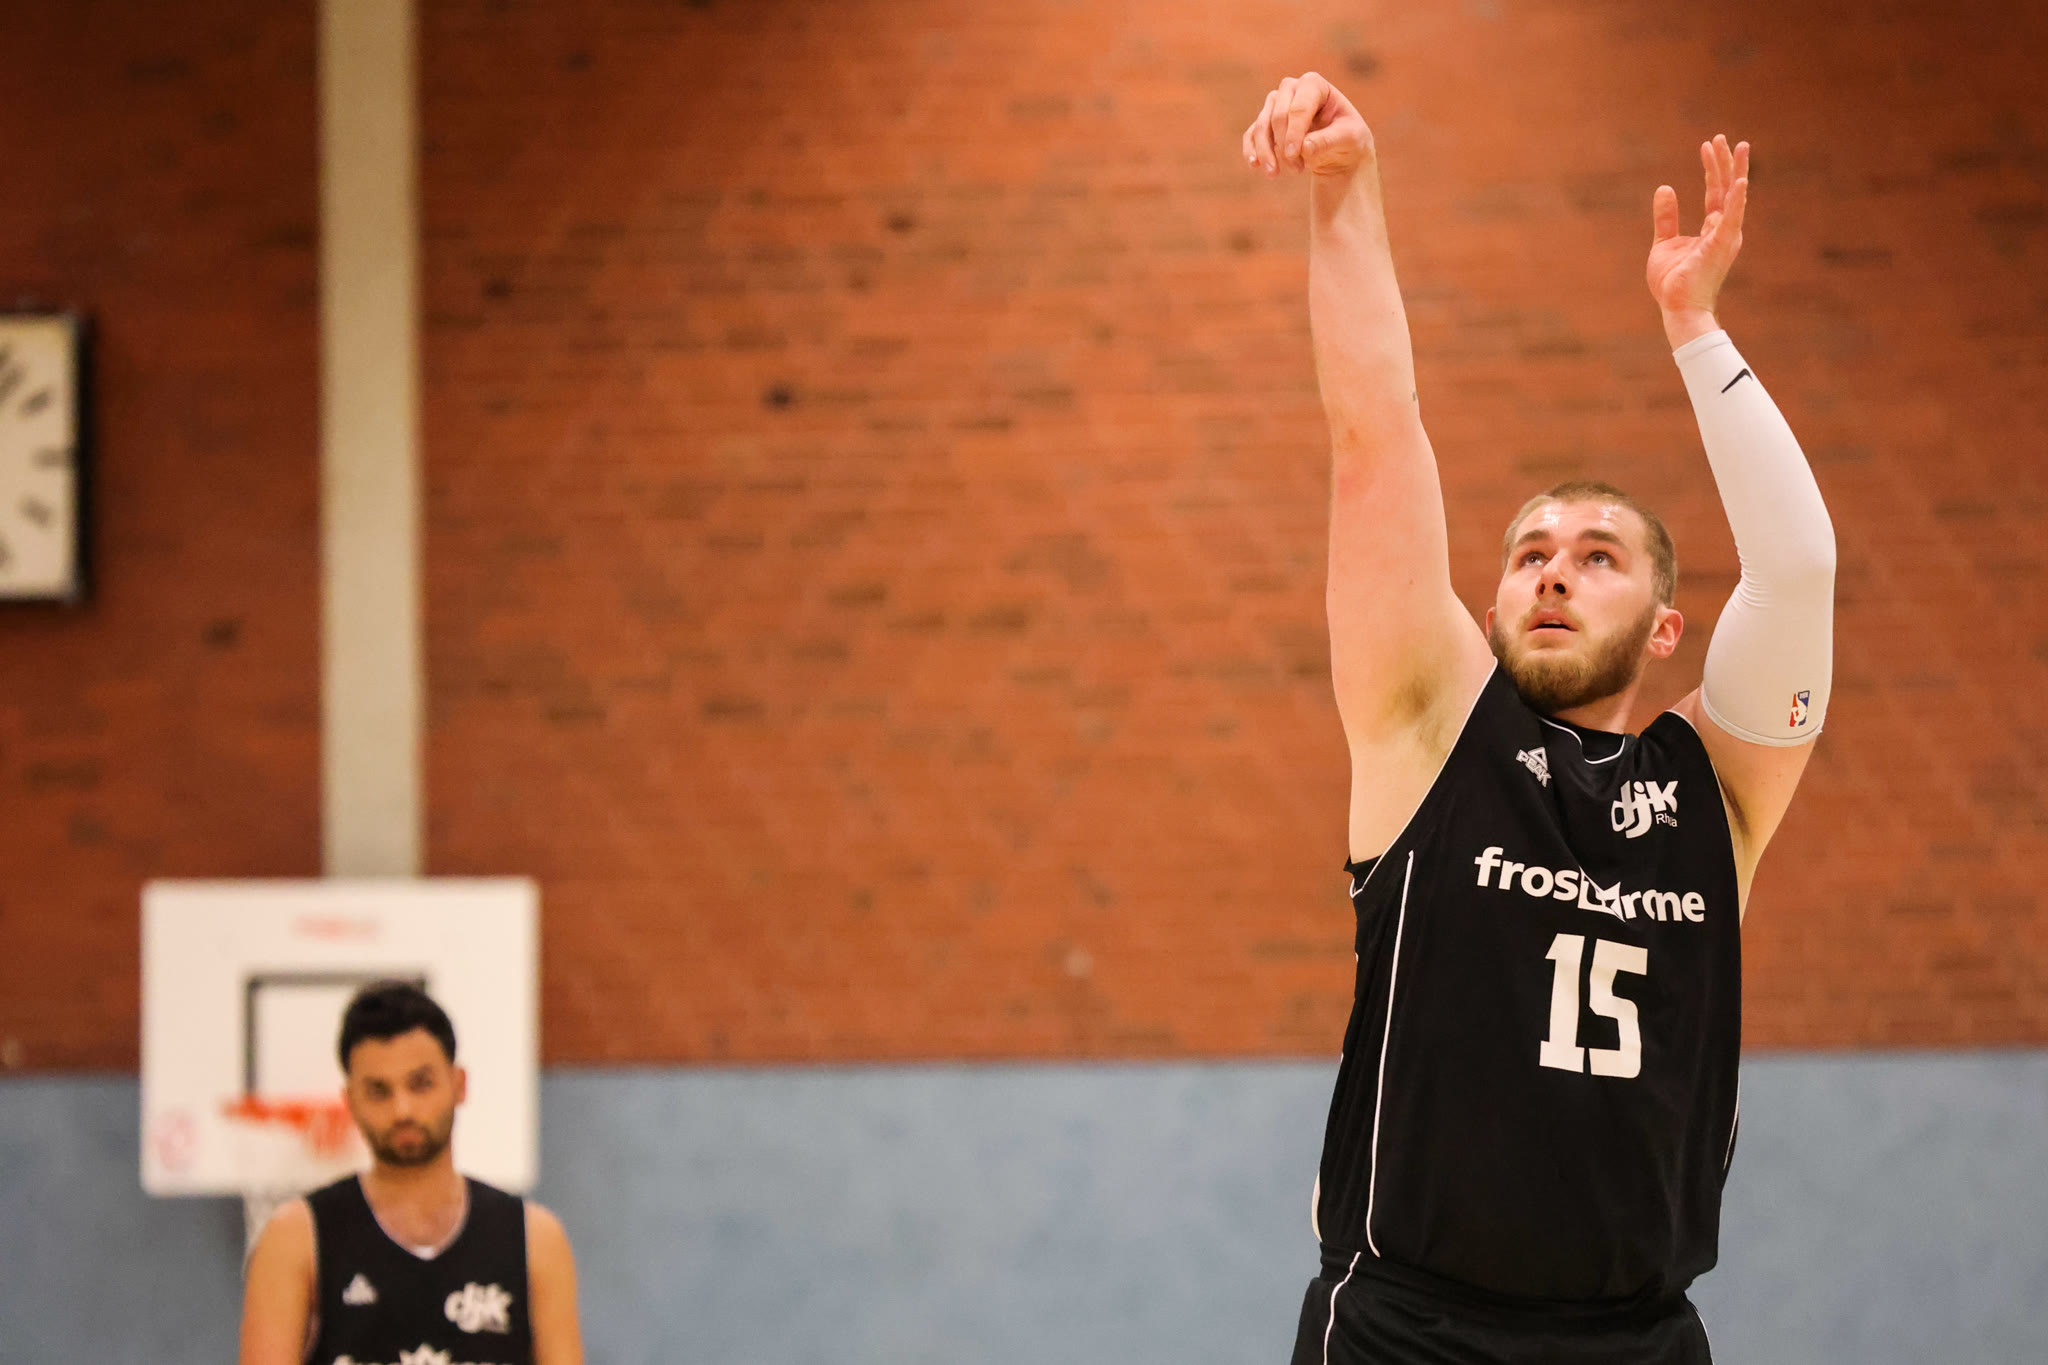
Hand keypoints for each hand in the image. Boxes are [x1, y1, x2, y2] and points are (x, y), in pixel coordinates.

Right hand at [1241, 72, 1373, 177]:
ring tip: (1274, 175)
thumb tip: (1304, 147)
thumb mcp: (1349, 138)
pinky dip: (1251, 151)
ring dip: (1266, 152)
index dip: (1295, 131)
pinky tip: (1255, 166)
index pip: (1299, 106)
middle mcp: (1292, 89)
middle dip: (1283, 144)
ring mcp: (1276, 104)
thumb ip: (1329, 140)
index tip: (1295, 155)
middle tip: (1298, 170)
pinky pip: (1251, 135)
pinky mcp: (1265, 122)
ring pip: (1261, 126)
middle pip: (1277, 115)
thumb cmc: (1348, 137)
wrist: (1340, 148)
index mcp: (1314, 85)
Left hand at [1647, 135, 1748, 340]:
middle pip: (1726, 188)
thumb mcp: (1664, 242)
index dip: (1712, 168)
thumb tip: (1665, 188)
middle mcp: (1723, 230)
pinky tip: (1740, 181)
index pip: (1716, 192)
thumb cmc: (1673, 282)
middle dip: (1725, 161)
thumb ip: (1666, 216)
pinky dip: (1736, 200)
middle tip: (1723, 136)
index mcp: (1712, 229)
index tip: (1707, 145)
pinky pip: (1731, 219)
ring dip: (1734, 171)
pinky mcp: (1720, 246)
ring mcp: (1724, 237)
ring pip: (1733, 197)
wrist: (1676, 308)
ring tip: (1737, 146)